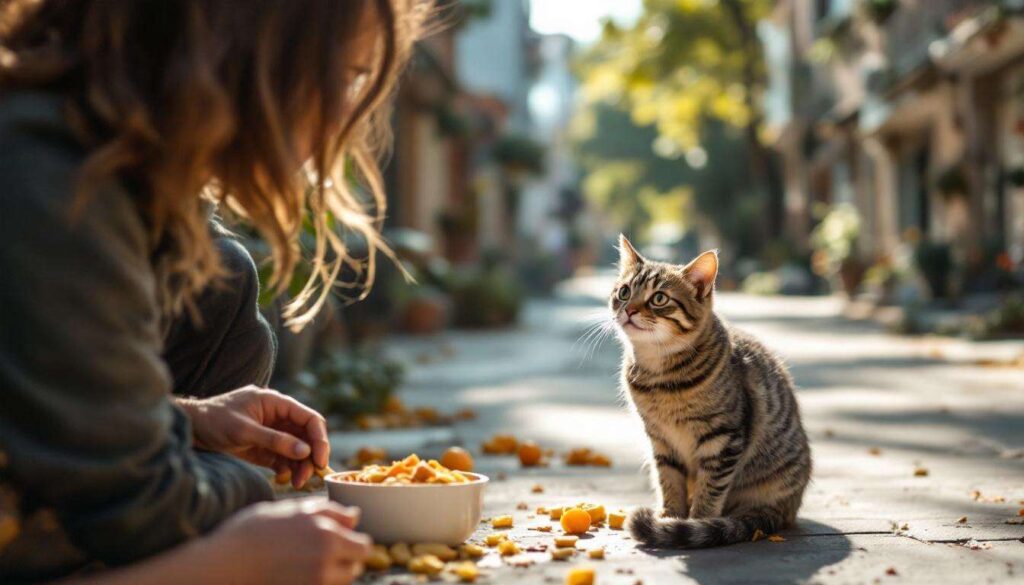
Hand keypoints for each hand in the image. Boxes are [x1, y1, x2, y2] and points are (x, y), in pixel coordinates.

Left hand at [178, 386, 329, 487]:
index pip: (309, 419)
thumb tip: (305, 451)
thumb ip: (275, 440)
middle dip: (310, 458)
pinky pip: (285, 458)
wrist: (192, 429)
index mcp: (277, 403)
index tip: (320, 460)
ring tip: (296, 483)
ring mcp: (273, 432)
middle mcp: (279, 417)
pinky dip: (287, 469)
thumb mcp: (245, 431)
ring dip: (300, 466)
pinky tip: (282, 478)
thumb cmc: (215, 420)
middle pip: (307, 437)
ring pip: (298, 450)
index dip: (320, 439)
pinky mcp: (266, 447)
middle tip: (306, 478)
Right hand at [208, 499, 370, 584]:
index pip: (364, 546)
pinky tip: (299, 575)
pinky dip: (321, 583)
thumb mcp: (292, 510)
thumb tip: (355, 516)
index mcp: (326, 534)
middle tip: (326, 554)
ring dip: (335, 575)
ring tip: (308, 564)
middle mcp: (325, 560)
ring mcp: (315, 582)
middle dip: (347, 560)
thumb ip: (328, 512)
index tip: (341, 541)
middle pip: (356, 567)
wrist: (224, 563)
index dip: (354, 542)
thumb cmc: (254, 531)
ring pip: (342, 582)